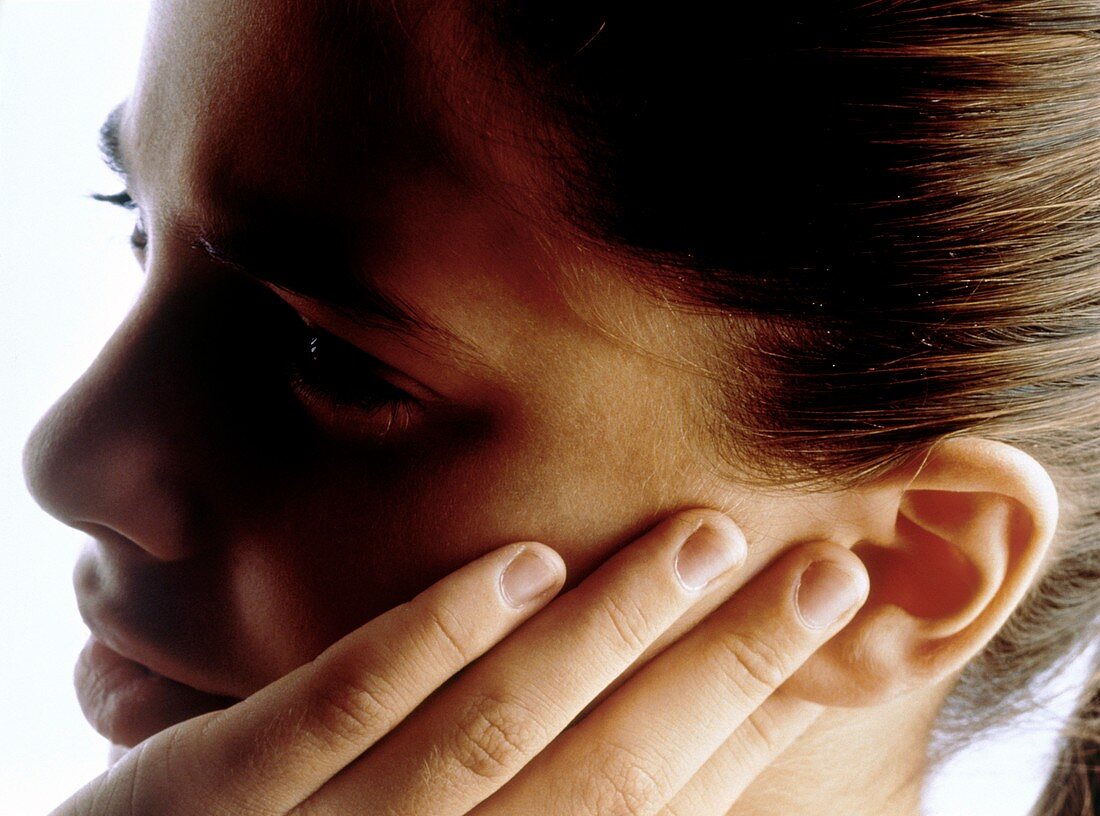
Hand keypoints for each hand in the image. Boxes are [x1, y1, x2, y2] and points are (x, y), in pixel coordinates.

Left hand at [51, 510, 868, 815]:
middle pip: (607, 775)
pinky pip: (321, 717)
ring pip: (489, 733)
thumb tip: (673, 741)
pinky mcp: (198, 805)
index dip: (750, 723)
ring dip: (606, 632)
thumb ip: (540, 804)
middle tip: (825, 567)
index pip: (652, 810)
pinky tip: (518, 562)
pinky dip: (428, 639)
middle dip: (725, 666)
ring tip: (705, 535)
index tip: (829, 635)